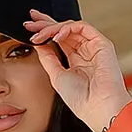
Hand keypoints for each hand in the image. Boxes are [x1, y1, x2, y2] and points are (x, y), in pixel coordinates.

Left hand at [26, 11, 131, 131]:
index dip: (45, 32)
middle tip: (30, 22)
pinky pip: (83, 27)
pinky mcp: (102, 44)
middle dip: (46, 24)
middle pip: (64, 30)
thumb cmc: (81, 100)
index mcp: (76, 61)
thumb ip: (48, 58)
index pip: (59, 40)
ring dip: (53, 27)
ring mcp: (94, 47)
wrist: (98, 109)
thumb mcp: (57, 76)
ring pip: (71, 27)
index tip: (29, 29)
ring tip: (39, 33)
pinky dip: (67, 28)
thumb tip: (38, 44)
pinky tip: (56, 36)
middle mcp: (85, 52)